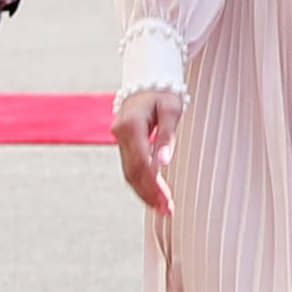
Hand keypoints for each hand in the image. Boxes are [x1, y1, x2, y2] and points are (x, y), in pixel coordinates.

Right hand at [112, 91, 181, 213]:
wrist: (146, 80)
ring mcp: (119, 139)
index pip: (141, 163)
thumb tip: (163, 162)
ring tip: (162, 208)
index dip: (153, 185)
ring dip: (144, 191)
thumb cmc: (163, 93)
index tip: (166, 201)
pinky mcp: (124, 143)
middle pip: (133, 171)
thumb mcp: (171, 109)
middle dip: (149, 193)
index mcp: (131, 126)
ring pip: (129, 171)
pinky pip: (130, 166)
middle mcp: (120, 135)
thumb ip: (167, 136)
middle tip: (167, 211)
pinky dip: (141, 182)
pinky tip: (152, 194)